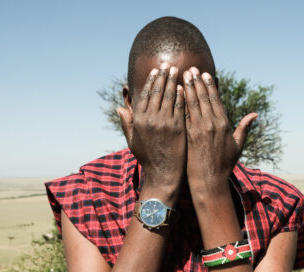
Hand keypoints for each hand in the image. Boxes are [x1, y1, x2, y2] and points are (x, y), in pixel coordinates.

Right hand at [117, 64, 185, 191]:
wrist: (163, 174)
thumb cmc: (148, 159)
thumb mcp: (133, 142)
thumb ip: (127, 124)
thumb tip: (119, 109)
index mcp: (139, 121)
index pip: (145, 95)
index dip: (151, 81)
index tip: (156, 71)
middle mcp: (151, 119)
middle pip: (158, 91)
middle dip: (163, 76)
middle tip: (168, 65)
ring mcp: (165, 123)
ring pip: (169, 96)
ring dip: (173, 81)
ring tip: (178, 71)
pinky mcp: (178, 128)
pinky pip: (180, 107)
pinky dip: (181, 96)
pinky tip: (184, 87)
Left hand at [183, 67, 256, 196]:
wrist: (209, 182)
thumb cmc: (224, 166)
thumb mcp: (238, 146)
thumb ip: (244, 128)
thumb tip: (255, 114)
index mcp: (224, 124)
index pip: (215, 100)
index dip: (209, 86)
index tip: (205, 74)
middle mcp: (211, 124)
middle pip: (203, 98)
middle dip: (196, 82)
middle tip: (190, 69)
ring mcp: (199, 130)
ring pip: (192, 104)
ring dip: (187, 88)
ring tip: (182, 76)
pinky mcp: (188, 136)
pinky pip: (184, 115)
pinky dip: (180, 103)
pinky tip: (175, 94)